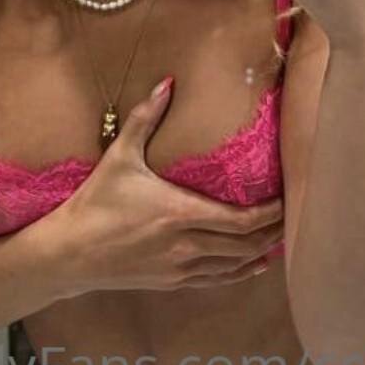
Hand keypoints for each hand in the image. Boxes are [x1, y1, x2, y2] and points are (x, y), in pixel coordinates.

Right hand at [42, 77, 284, 297]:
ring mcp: (180, 269)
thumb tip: (167, 82)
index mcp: (180, 214)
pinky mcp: (172, 282)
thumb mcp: (120, 156)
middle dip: (274, 231)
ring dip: (261, 251)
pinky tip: (254, 264)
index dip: (271, 213)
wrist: (69, 253)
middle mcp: (186, 246)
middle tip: (295, 214)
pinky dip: (241, 271)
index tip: (288, 197)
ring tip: (282, 236)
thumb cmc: (95, 202)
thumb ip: (145, 117)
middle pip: (247, 245)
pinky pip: (217, 279)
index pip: (242, 221)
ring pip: (235, 266)